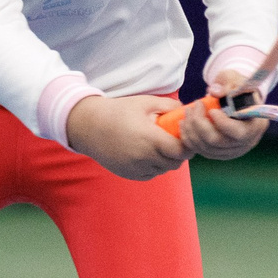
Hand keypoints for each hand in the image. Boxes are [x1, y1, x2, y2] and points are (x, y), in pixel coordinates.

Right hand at [66, 94, 189, 180]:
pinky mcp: (129, 174)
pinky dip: (153, 166)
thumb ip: (169, 106)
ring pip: (163, 170)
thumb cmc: (119, 111)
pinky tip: (146, 152)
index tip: (185, 137)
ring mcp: (136, 168)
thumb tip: (187, 111)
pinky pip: (150, 174)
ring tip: (158, 145)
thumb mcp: (145, 102)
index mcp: (150, 139)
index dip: (188, 145)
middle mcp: (144, 157)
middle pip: (175, 162)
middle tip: (174, 140)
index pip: (181, 151)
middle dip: (178, 153)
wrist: (89, 126)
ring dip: (166, 160)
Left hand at [179, 69, 266, 161]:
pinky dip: (189, 138)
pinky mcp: (219, 153)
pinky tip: (184, 123)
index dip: (222, 123)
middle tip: (194, 105)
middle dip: (200, 124)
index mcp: (255, 125)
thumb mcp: (235, 80)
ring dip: (191, 129)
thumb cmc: (237, 87)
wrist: (235, 98)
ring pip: (206, 147)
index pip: (238, 133)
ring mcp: (232, 150)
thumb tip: (214, 91)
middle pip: (218, 142)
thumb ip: (227, 84)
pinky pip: (200, 150)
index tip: (211, 110)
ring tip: (188, 111)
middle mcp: (246, 142)